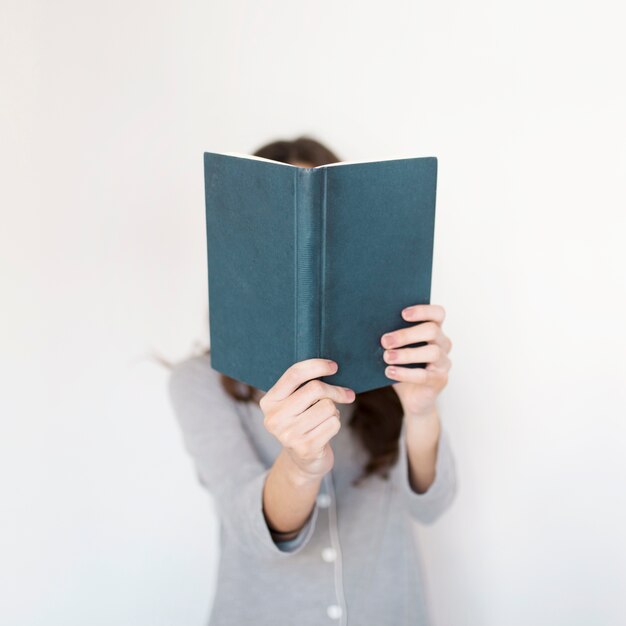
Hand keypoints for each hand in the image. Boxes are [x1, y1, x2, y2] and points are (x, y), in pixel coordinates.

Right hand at [260, 359, 355, 479]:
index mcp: (269, 401)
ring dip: (334, 411)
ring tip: (325, 418)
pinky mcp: (305, 448)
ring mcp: (289, 435)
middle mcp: (275, 418)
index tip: (334, 366)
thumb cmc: (302, 422)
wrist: (302, 461)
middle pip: (315, 388)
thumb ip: (304, 386)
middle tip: (346, 394)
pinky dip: (335, 424)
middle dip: (335, 390)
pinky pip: (333, 423)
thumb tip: (332, 368)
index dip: (317, 366)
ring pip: (328, 406)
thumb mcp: (294, 403)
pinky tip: (325, 430)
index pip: (294, 374)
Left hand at [380, 304, 452, 418]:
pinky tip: (390, 372)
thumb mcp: (396, 350)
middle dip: (406, 334)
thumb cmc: (402, 366)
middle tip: (385, 341)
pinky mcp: (439, 380)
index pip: (437, 313)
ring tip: (387, 357)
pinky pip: (424, 375)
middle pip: (432, 330)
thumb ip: (391, 338)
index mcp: (434, 330)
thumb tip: (370, 327)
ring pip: (431, 352)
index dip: (423, 310)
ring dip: (406, 354)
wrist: (411, 397)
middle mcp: (443, 343)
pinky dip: (405, 373)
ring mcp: (443, 362)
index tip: (402, 314)